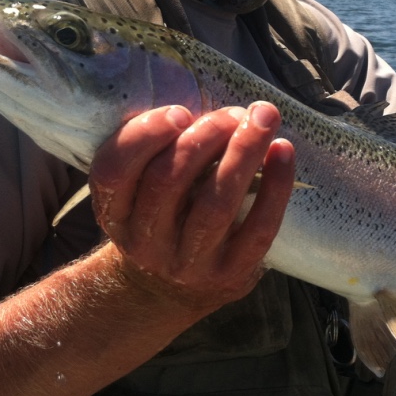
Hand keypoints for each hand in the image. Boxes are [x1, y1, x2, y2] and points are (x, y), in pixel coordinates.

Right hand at [88, 102, 294, 316]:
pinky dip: (275, 187)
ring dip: (242, 153)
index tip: (180, 111)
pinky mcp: (229, 275)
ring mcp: (186, 263)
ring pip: (214, 204)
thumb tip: (212, 105)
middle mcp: (144, 241)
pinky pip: (256, 230)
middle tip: (236, 112)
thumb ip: (159, 152)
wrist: (170, 290)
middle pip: (169, 181)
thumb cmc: (163, 217)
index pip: (113, 171)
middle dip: (206, 137)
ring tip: (263, 119)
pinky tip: (283, 151)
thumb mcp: (140, 192)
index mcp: (114, 210)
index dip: (145, 136)